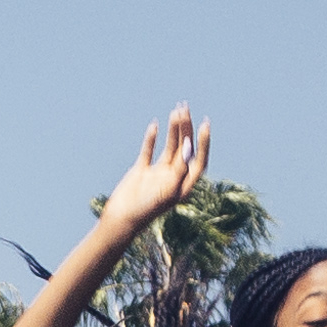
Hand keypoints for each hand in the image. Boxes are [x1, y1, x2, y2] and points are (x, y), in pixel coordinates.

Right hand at [102, 105, 212, 225]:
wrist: (122, 218)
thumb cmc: (147, 209)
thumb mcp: (168, 190)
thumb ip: (180, 168)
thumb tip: (188, 144)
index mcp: (184, 184)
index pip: (199, 160)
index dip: (204, 143)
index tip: (204, 124)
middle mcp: (174, 177)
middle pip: (185, 148)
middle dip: (187, 128)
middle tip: (186, 108)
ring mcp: (158, 173)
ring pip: (169, 146)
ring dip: (173, 129)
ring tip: (175, 110)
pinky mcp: (142, 171)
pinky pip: (148, 151)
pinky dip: (151, 138)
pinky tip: (155, 125)